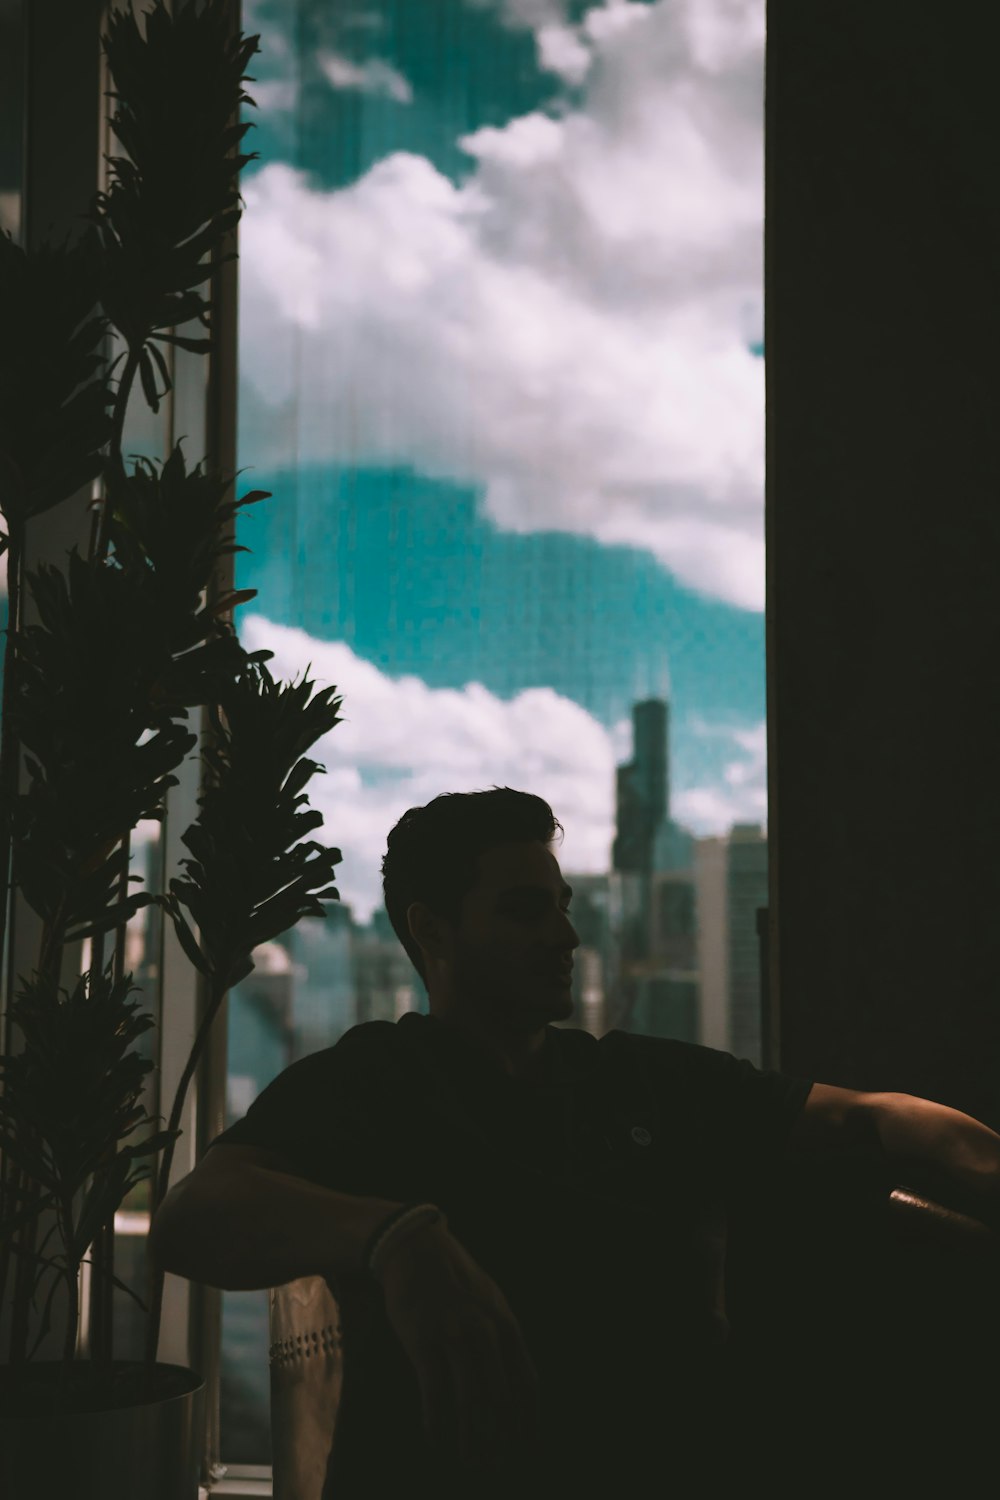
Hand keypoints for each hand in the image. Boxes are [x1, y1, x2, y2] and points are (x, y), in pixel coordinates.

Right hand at [373, 1218, 541, 1471]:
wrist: (413, 1248)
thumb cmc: (452, 1279)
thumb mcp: (489, 1300)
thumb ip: (502, 1336)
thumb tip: (516, 1380)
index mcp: (505, 1324)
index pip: (526, 1384)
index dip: (527, 1423)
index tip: (527, 1451)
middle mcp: (485, 1331)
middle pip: (500, 1400)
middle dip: (501, 1440)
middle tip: (497, 1469)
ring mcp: (454, 1336)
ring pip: (469, 1402)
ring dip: (471, 1440)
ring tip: (471, 1465)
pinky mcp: (423, 1341)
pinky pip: (435, 1393)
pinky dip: (437, 1424)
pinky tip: (438, 1443)